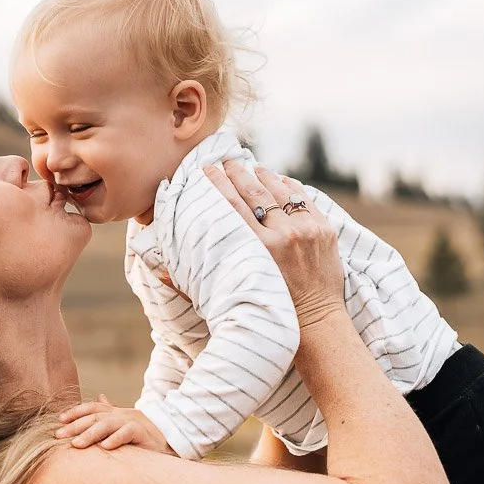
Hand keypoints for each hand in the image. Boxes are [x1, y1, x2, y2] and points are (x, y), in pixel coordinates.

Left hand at [57, 396, 173, 451]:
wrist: (170, 445)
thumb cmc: (143, 440)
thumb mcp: (123, 427)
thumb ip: (110, 416)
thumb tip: (99, 398)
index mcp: (116, 412)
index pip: (92, 408)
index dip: (75, 412)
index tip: (59, 420)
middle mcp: (122, 414)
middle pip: (95, 416)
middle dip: (75, 425)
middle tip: (59, 435)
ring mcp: (133, 421)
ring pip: (107, 424)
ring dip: (90, 434)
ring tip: (76, 445)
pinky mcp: (144, 433)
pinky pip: (128, 433)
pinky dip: (116, 439)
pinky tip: (104, 448)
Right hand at [203, 163, 344, 330]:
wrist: (316, 322)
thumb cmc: (268, 311)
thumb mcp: (230, 298)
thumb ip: (194, 285)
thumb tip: (159, 273)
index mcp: (259, 251)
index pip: (233, 207)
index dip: (218, 184)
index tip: (206, 169)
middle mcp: (284, 236)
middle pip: (255, 193)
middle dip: (237, 173)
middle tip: (224, 161)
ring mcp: (307, 230)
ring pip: (280, 191)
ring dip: (262, 176)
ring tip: (249, 167)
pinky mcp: (324, 229)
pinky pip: (303, 198)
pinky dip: (288, 186)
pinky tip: (277, 179)